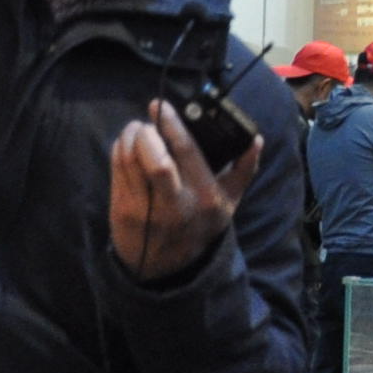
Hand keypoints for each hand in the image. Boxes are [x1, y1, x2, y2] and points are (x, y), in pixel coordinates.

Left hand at [110, 100, 260, 280]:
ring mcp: (146, 208)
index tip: (160, 106)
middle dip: (145, 133)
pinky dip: (118, 151)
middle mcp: (176, 202)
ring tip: (135, 129)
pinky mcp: (123, 210)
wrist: (167, 266)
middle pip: (155, 160)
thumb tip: (255, 139)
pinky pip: (116, 170)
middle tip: (146, 123)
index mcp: (205, 195)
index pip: (186, 152)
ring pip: (130, 161)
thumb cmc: (200, 225)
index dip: (171, 125)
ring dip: (128, 137)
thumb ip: (243, 170)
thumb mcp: (229, 203)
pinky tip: (126, 145)